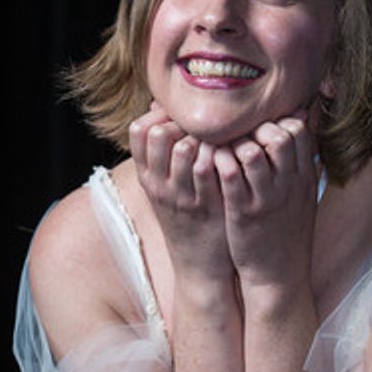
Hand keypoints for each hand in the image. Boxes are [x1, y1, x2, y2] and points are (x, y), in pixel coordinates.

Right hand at [129, 103, 233, 281]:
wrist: (199, 263)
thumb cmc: (186, 216)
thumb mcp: (164, 186)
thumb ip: (163, 153)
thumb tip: (162, 108)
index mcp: (147, 178)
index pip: (138, 130)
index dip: (160, 115)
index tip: (180, 116)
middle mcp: (159, 185)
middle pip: (159, 134)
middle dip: (182, 121)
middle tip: (203, 124)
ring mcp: (181, 195)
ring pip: (185, 147)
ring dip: (204, 135)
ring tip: (219, 135)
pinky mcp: (207, 204)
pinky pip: (210, 167)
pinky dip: (222, 152)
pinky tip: (233, 148)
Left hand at [213, 113, 319, 289]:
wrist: (281, 274)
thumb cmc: (286, 229)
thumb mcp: (302, 193)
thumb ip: (301, 160)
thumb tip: (299, 123)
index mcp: (305, 177)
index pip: (298, 130)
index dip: (276, 120)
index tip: (258, 126)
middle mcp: (289, 184)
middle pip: (279, 135)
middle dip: (255, 126)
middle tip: (237, 132)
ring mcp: (266, 199)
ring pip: (250, 152)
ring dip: (232, 142)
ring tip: (221, 143)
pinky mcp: (243, 213)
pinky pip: (229, 175)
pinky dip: (218, 161)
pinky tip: (210, 159)